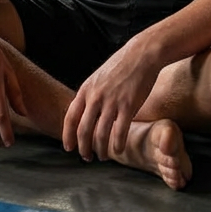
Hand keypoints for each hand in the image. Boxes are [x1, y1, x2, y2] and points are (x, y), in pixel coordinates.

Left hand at [62, 39, 160, 161]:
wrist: (142, 54)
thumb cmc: (121, 66)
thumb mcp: (98, 77)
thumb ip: (90, 95)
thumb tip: (85, 114)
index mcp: (86, 89)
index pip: (70, 117)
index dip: (68, 136)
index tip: (69, 148)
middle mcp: (96, 96)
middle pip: (83, 130)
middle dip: (83, 148)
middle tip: (86, 157)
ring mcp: (112, 101)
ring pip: (101, 134)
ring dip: (101, 150)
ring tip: (103, 157)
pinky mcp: (129, 105)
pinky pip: (120, 131)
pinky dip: (117, 145)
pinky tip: (118, 150)